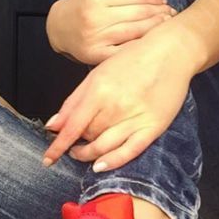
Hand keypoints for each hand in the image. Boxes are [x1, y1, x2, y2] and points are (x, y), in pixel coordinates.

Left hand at [42, 33, 193, 170]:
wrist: (171, 52)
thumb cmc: (132, 59)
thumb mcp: (97, 73)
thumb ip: (74, 100)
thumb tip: (54, 124)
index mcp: (99, 90)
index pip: (72, 126)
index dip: (58, 146)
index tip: (48, 159)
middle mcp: (115, 106)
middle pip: (88, 136)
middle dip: (77, 142)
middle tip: (75, 142)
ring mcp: (135, 118)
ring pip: (104, 147)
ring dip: (89, 154)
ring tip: (84, 153)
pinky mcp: (153, 127)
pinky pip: (129, 151)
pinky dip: (112, 161)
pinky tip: (100, 165)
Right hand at [49, 0, 177, 64]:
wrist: (59, 27)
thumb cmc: (84, 3)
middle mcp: (95, 17)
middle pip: (138, 13)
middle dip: (158, 11)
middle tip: (169, 12)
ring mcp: (96, 38)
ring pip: (135, 31)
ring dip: (155, 27)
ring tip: (166, 23)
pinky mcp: (96, 55)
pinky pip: (125, 51)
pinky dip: (141, 46)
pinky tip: (152, 41)